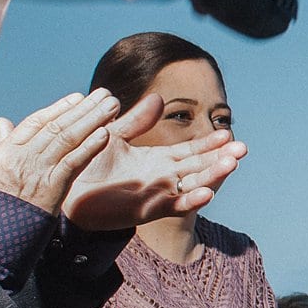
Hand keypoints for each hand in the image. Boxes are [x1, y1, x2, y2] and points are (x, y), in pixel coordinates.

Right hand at [0, 90, 123, 214]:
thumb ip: (1, 143)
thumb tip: (2, 122)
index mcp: (8, 150)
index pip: (37, 121)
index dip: (60, 107)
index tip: (78, 97)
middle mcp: (24, 156)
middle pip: (58, 125)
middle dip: (84, 108)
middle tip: (105, 94)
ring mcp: (38, 171)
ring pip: (68, 138)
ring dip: (93, 120)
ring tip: (111, 105)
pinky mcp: (52, 188)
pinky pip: (73, 163)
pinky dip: (90, 147)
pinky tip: (105, 133)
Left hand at [60, 93, 248, 229]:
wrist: (64, 189)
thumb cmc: (86, 164)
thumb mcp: (114, 135)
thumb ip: (136, 120)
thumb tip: (158, 97)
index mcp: (156, 161)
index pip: (189, 152)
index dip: (208, 143)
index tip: (228, 132)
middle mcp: (161, 178)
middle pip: (198, 167)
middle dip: (220, 158)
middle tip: (242, 148)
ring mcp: (156, 194)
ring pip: (192, 185)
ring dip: (213, 176)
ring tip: (232, 164)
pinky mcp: (146, 210)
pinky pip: (173, 206)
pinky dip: (190, 200)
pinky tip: (207, 193)